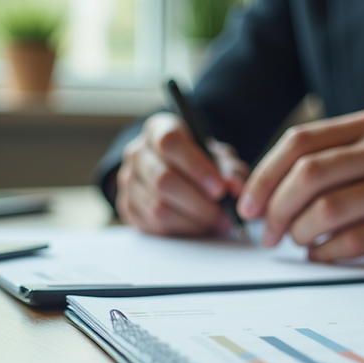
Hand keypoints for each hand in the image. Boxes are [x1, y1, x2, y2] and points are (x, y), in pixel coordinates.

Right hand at [117, 112, 248, 235]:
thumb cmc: (199, 161)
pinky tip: (199, 226)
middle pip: (164, 181)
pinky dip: (182, 230)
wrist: (174, 172)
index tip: (219, 189)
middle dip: (200, 203)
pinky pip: (154, 225)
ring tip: (215, 223)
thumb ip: (230, 169)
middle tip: (224, 215)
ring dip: (193, 221)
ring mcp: (129, 181)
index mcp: (158, 130)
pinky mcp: (128, 206)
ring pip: (159, 208)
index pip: (170, 143)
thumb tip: (235, 186)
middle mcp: (137, 153)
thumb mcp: (218, 157)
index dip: (196, 167)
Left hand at [238, 110, 363, 262]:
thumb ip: (335, 165)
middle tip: (268, 234)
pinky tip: (324, 256)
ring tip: (300, 245)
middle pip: (307, 174)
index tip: (248, 205)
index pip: (299, 142)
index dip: (264, 176)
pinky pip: (355, 240)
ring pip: (327, 209)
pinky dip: (329, 252)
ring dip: (301, 233)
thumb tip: (269, 195)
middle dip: (276, 209)